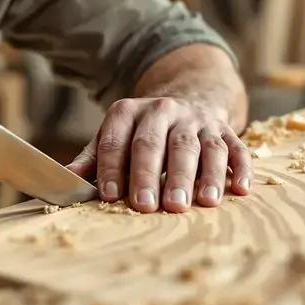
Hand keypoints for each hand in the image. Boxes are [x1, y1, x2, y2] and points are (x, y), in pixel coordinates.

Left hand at [67, 98, 252, 212]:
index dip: (112, 168)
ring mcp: (197, 121)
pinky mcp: (225, 130)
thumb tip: (65, 179)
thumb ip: (93, 158)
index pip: (118, 140)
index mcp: (130, 112)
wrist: (189, 97)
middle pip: (158, 144)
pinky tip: (238, 190)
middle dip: (153, 176)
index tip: (109, 196)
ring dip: (200, 175)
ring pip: (199, 146)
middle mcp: (164, 111)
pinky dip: (239, 168)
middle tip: (149, 207)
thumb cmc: (143, 131)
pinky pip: (235, 148)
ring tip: (199, 203)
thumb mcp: (115, 135)